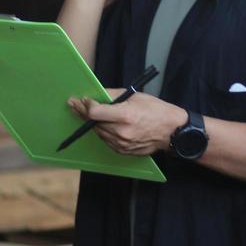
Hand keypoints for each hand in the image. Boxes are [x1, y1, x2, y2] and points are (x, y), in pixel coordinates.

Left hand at [67, 90, 187, 156]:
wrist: (171, 131)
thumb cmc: (156, 110)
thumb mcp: (136, 96)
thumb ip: (114, 95)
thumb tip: (97, 94)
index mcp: (125, 115)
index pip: (95, 112)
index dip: (85, 105)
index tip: (81, 100)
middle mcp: (121, 132)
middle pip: (93, 123)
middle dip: (83, 113)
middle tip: (74, 104)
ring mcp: (122, 144)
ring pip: (98, 132)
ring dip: (91, 123)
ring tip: (86, 114)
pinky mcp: (123, 151)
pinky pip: (106, 140)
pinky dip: (102, 132)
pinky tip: (102, 124)